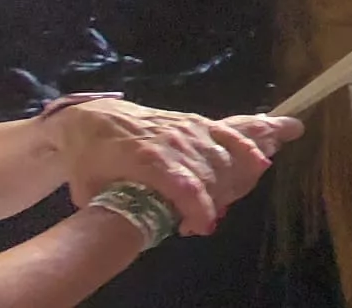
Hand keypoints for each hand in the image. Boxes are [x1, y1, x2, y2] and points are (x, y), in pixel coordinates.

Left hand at [48, 100, 302, 235]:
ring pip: (222, 155)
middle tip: (207, 220)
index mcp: (147, 158)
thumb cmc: (89, 159)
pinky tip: (261, 160)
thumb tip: (135, 231)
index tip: (202, 228)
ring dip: (233, 181)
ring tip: (228, 200)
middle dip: (214, 201)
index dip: (199, 208)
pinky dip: (247, 147)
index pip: (184, 184)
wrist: (92, 120)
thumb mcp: (91, 190)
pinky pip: (229, 133)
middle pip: (209, 173)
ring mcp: (187, 128)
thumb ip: (115, 210)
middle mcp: (173, 141)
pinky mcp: (196, 122)